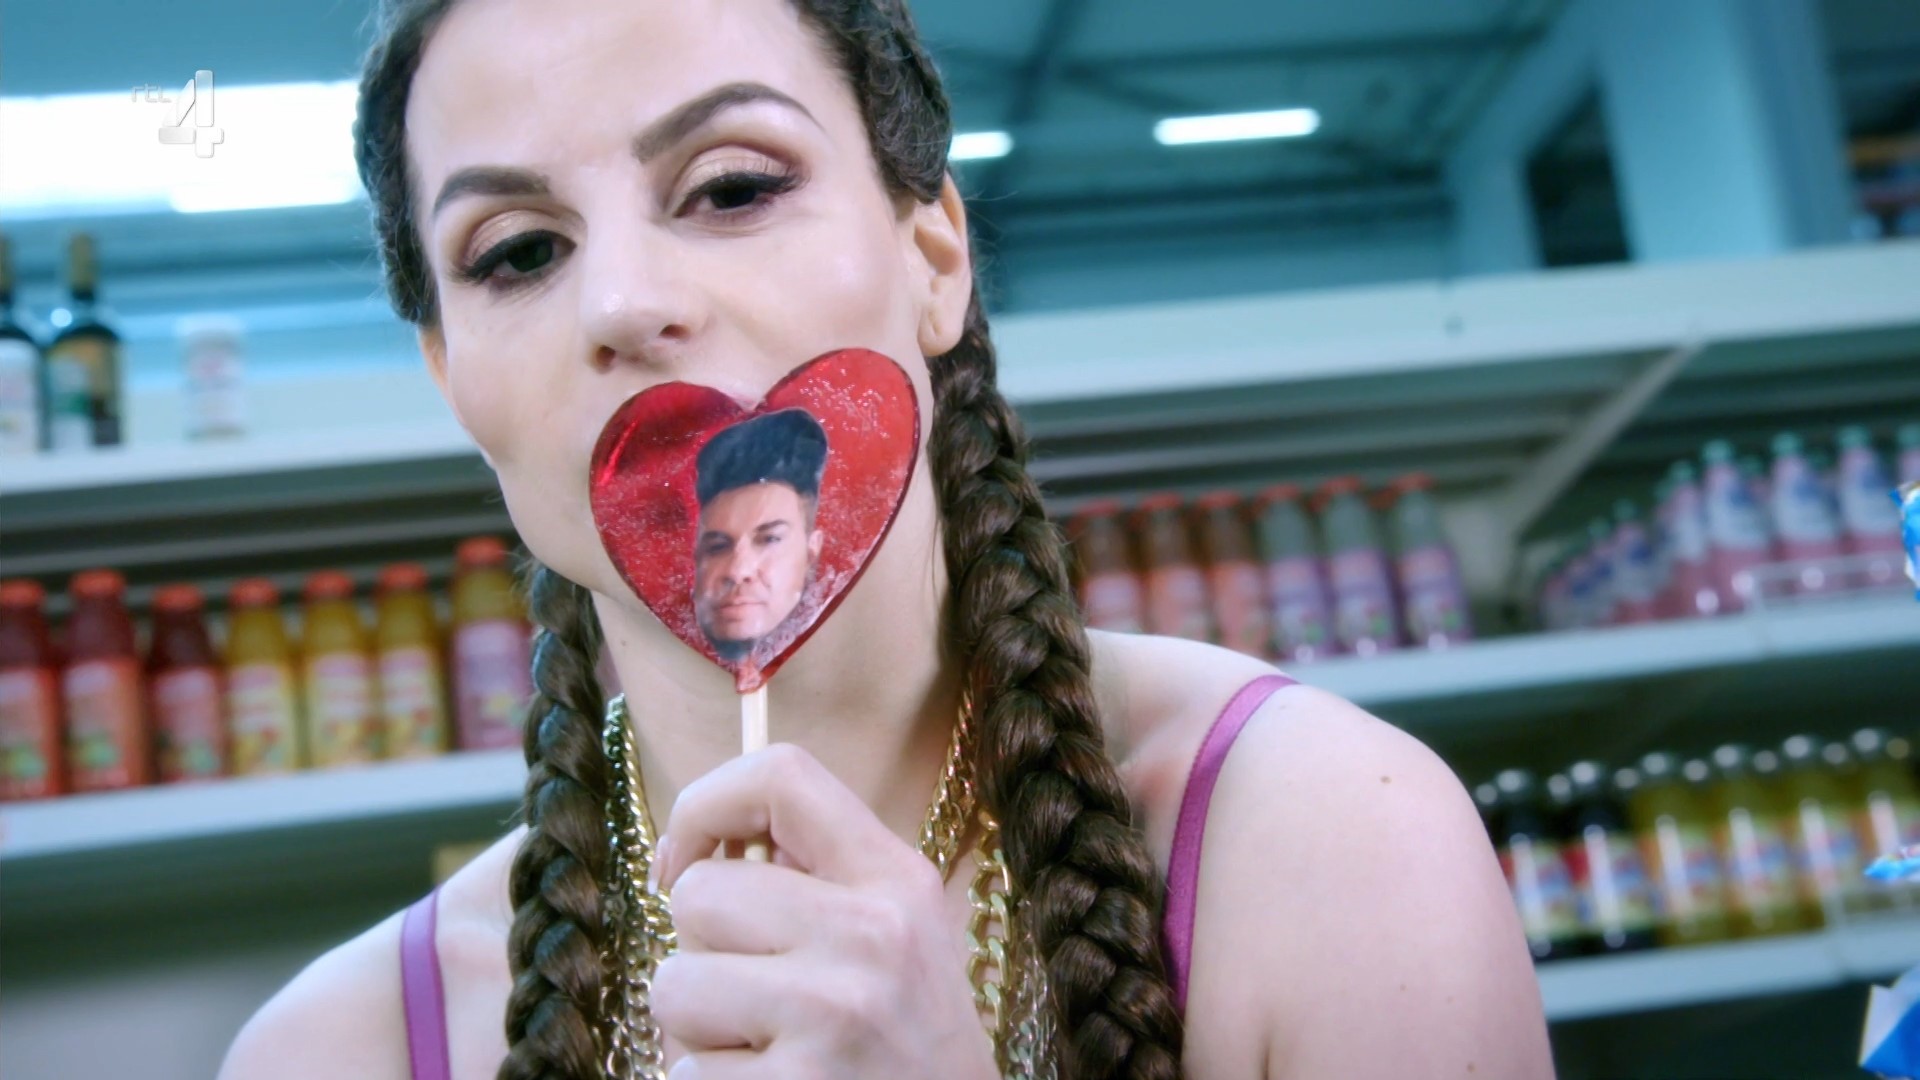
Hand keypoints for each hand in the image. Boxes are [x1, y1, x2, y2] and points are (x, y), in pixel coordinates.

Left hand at [651, 742, 999, 1079]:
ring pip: (673, 987)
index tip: (685, 861)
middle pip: (698, 894)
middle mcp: (871, 936)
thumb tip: (685, 857)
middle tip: (758, 995)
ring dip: (697, 1029)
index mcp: (895, 879)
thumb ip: (815, 878)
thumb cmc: (907, 1039)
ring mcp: (833, 1014)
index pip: (781, 777)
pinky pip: (684, 1073)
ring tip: (765, 1048)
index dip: (705, 806)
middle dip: (701, 950)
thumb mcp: (897, 931)